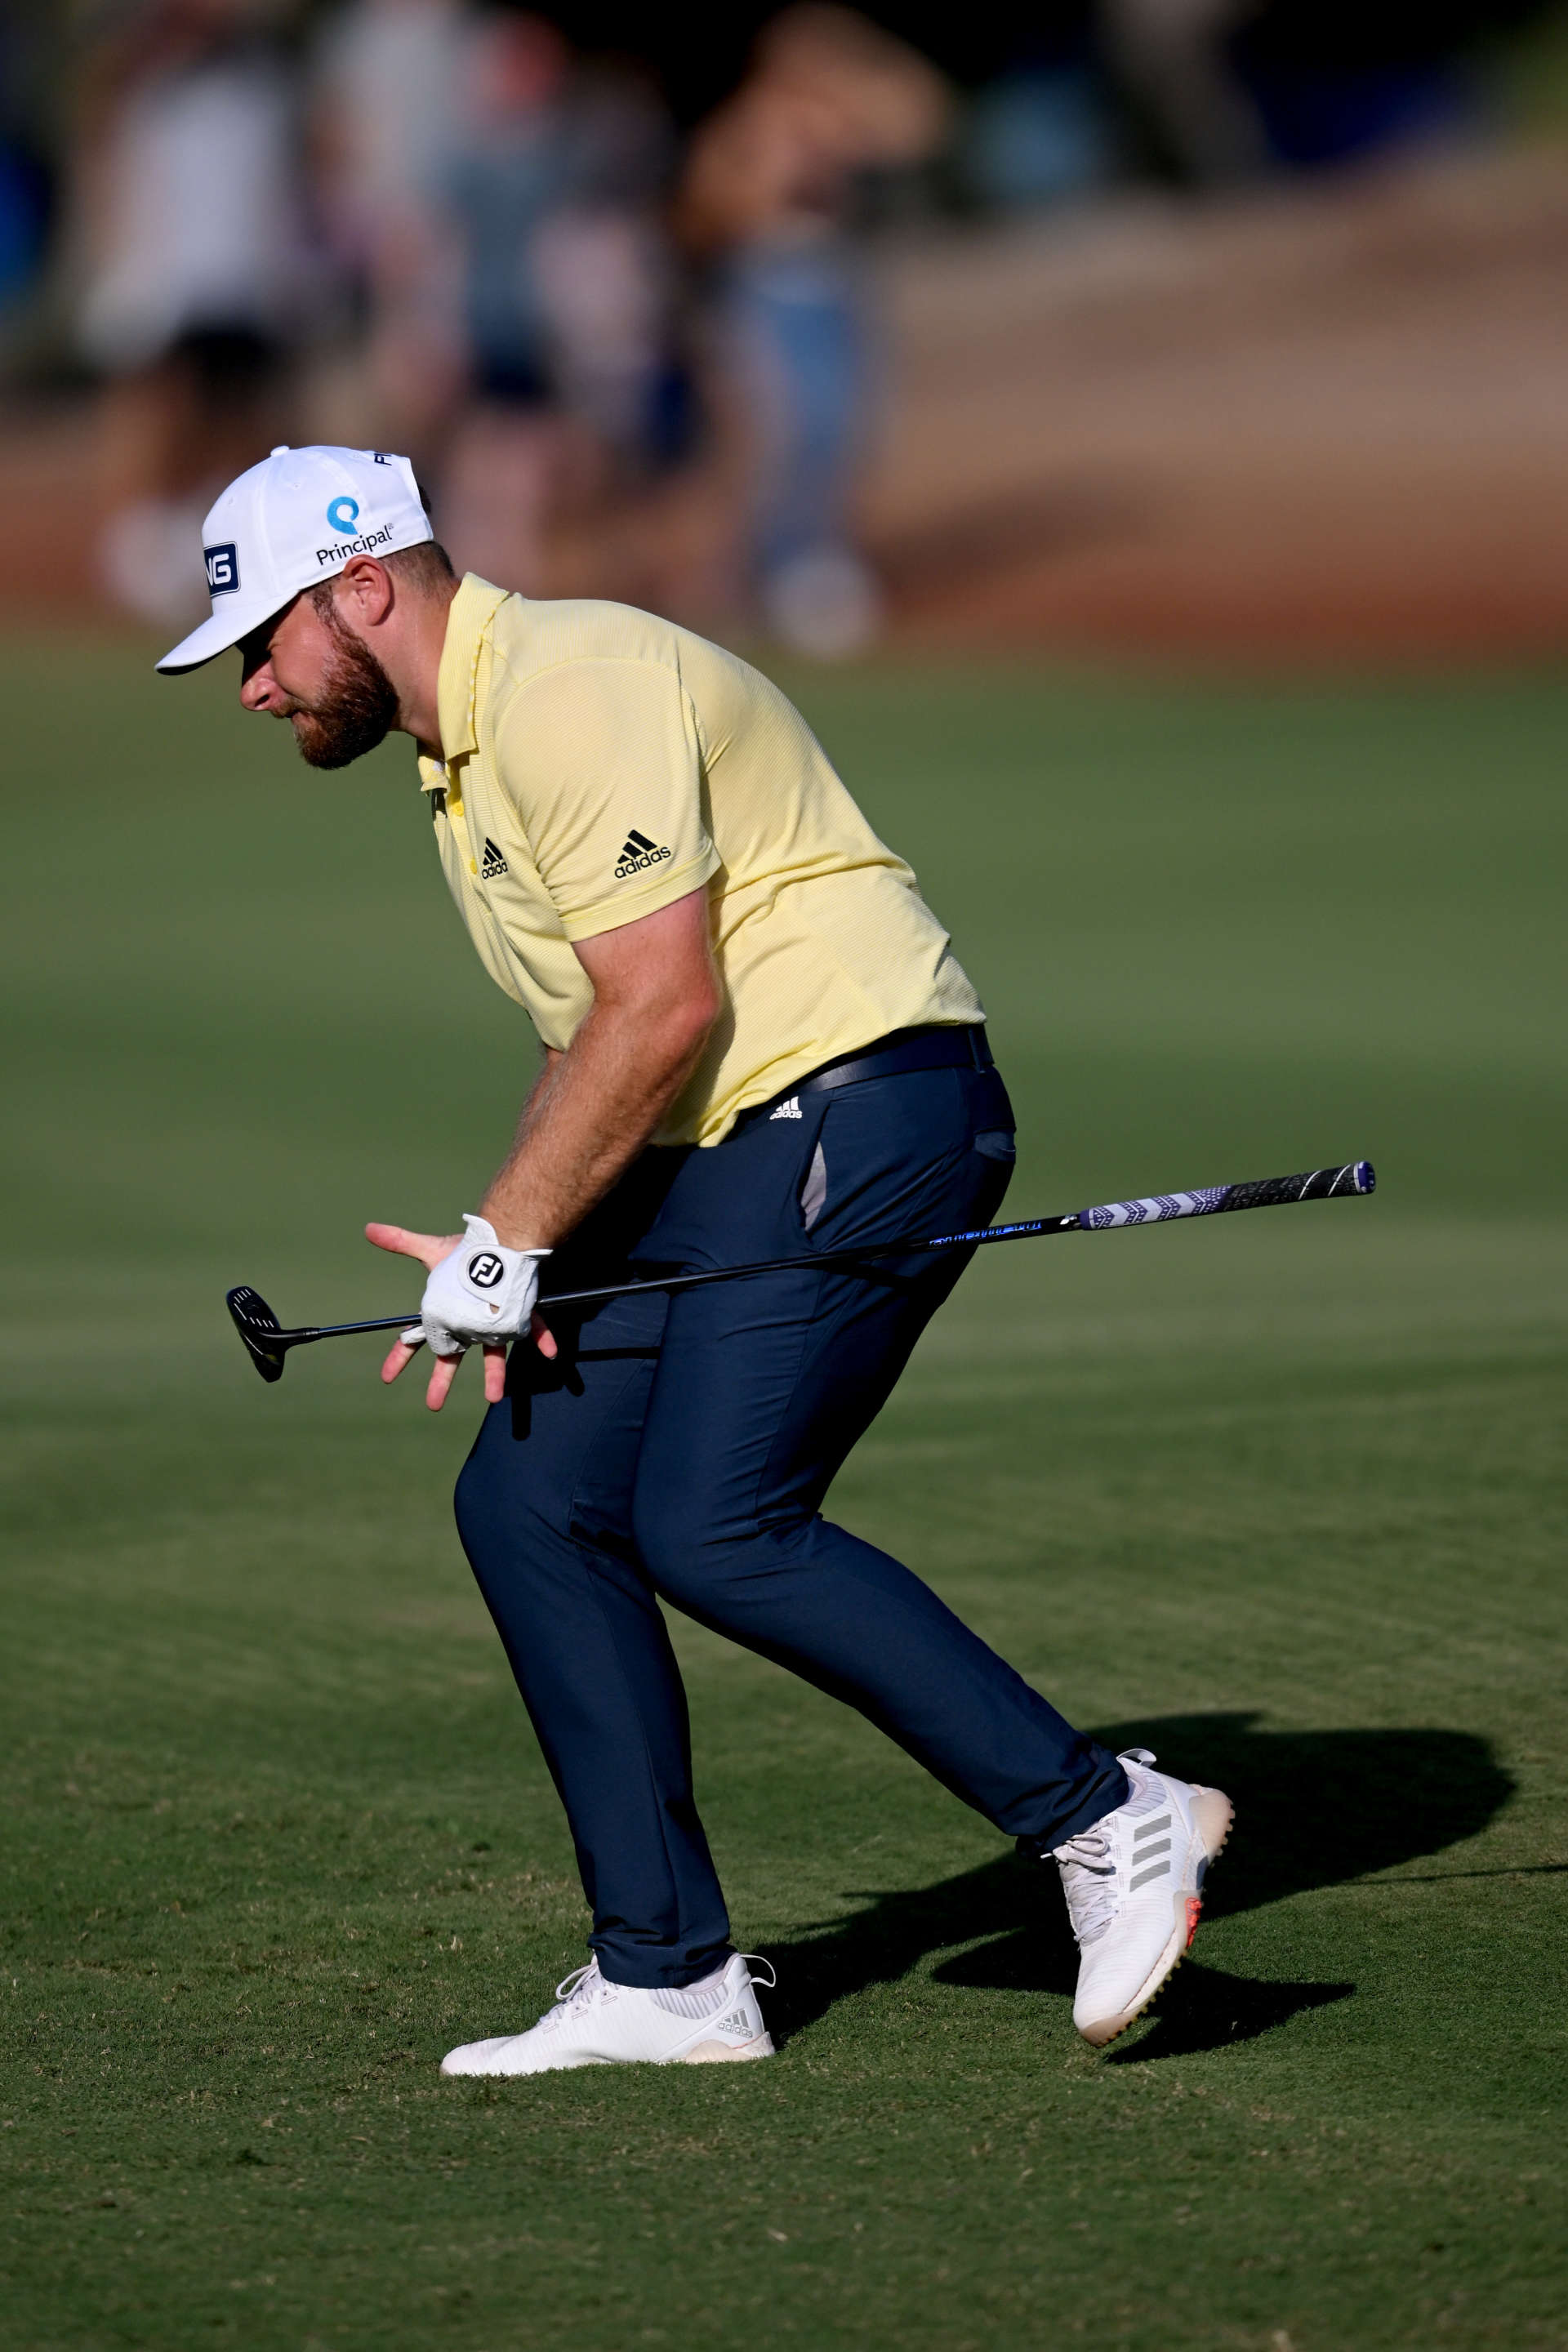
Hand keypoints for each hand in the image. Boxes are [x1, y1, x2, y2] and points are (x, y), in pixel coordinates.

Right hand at [366, 1221, 557, 1411]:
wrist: (499, 1237)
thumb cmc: (465, 1250)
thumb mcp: (429, 1249)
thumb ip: (401, 1241)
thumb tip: (368, 1228)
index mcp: (447, 1314)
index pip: (418, 1338)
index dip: (400, 1357)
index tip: (387, 1378)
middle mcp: (469, 1322)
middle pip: (452, 1357)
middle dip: (441, 1380)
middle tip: (433, 1404)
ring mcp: (495, 1320)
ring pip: (494, 1352)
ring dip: (494, 1373)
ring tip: (494, 1397)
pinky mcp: (521, 1312)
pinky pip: (534, 1328)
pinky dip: (543, 1338)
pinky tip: (550, 1352)